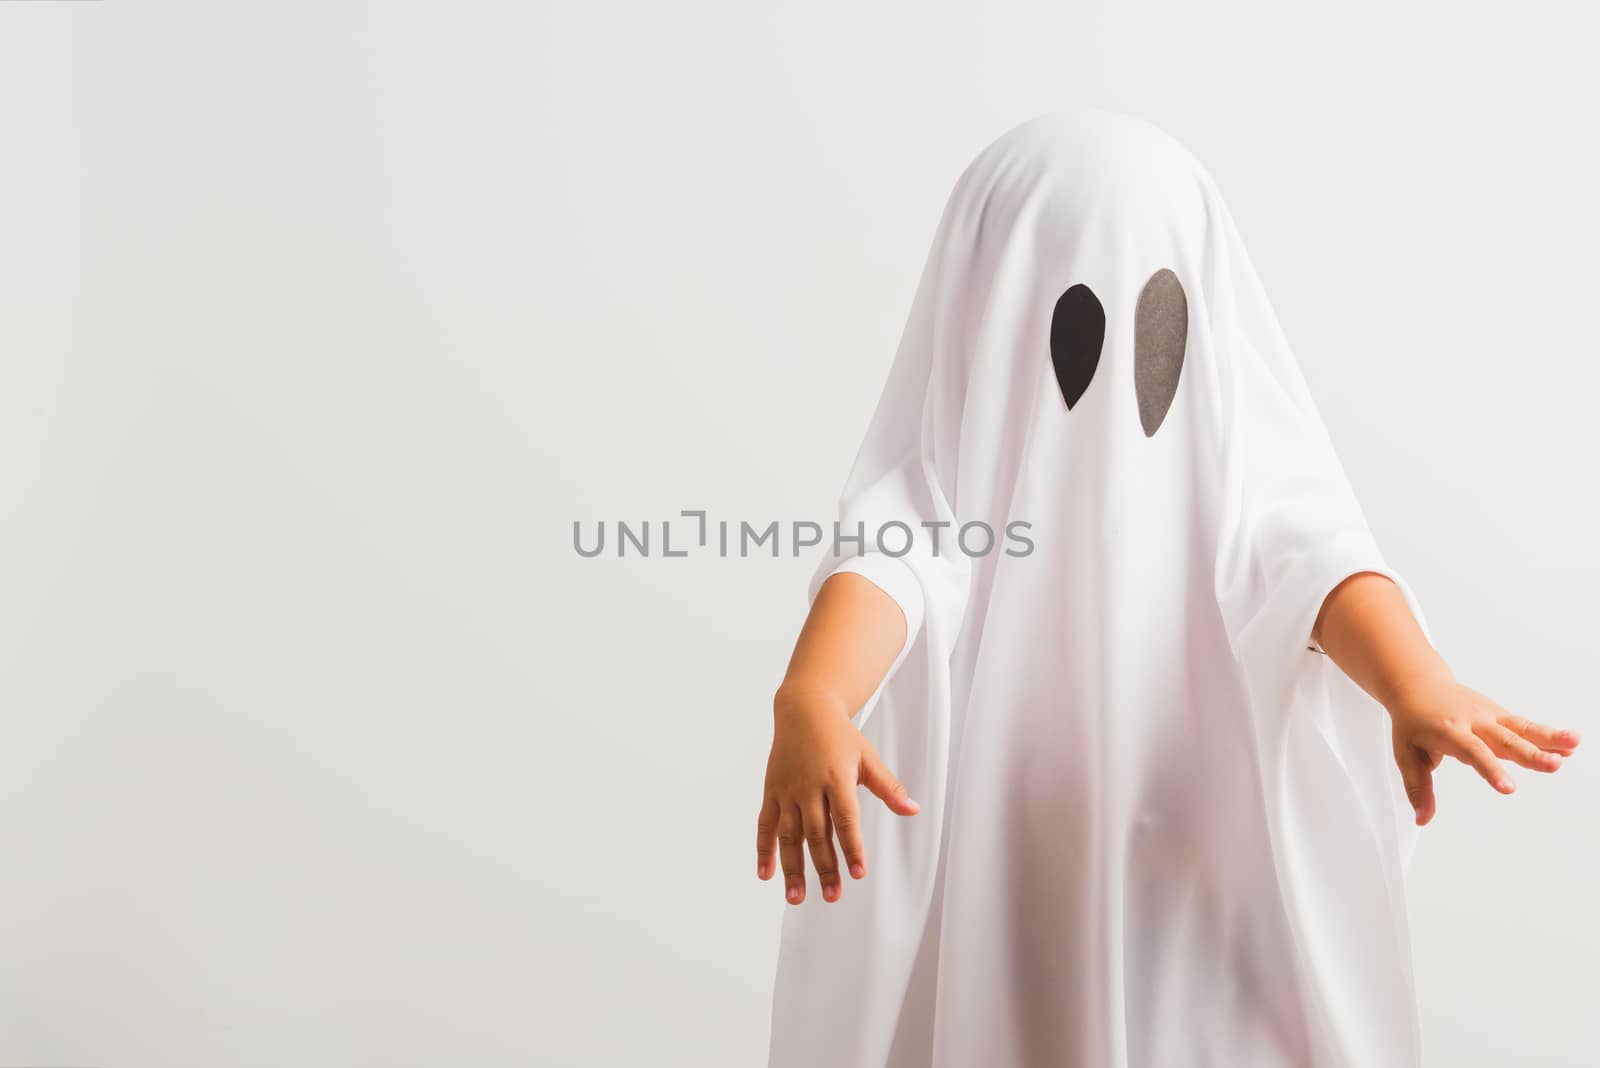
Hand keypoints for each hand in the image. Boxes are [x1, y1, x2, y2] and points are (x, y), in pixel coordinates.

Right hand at [756, 688, 920, 904]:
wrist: (803, 709)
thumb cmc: (839, 735)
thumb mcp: (868, 757)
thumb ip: (889, 787)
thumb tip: (913, 810)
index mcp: (836, 777)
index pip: (846, 819)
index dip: (852, 848)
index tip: (858, 873)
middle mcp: (809, 786)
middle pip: (817, 834)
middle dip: (825, 868)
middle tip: (833, 896)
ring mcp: (787, 790)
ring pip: (789, 835)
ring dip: (792, 868)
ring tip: (796, 897)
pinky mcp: (772, 792)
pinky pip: (766, 824)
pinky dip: (764, 850)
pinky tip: (766, 874)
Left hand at [1386, 671, 1580, 824]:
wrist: (1417, 685)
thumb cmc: (1411, 722)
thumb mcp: (1406, 755)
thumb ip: (1418, 787)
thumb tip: (1422, 818)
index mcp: (1447, 730)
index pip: (1472, 752)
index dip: (1490, 769)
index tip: (1508, 789)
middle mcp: (1472, 720)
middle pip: (1504, 740)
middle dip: (1530, 755)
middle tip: (1553, 766)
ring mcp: (1488, 715)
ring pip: (1520, 728)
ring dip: (1549, 737)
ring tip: (1574, 745)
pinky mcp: (1499, 714)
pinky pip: (1524, 725)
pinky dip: (1546, 733)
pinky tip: (1569, 745)